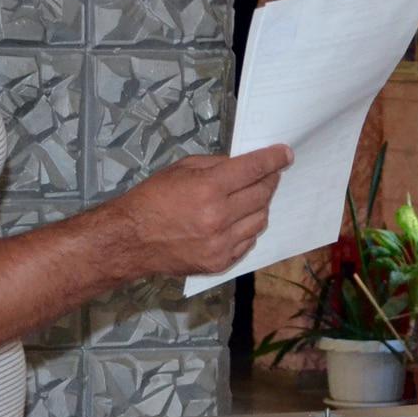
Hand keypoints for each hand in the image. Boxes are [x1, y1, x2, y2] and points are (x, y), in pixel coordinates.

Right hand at [108, 146, 292, 277]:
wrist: (131, 240)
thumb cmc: (152, 199)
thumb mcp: (181, 169)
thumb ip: (216, 166)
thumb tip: (244, 166)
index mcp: (208, 188)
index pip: (254, 169)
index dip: (274, 159)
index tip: (285, 154)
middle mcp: (219, 217)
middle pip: (262, 195)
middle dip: (269, 180)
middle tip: (268, 175)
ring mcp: (221, 243)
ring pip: (260, 220)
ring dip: (261, 205)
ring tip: (250, 198)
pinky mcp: (220, 262)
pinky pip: (248, 241)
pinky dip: (248, 227)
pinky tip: (238, 220)